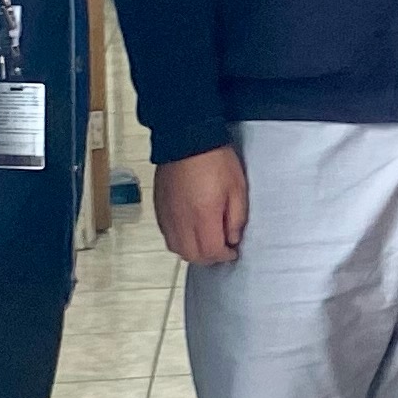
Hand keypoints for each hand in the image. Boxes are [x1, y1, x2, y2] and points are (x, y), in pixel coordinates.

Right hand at [155, 146, 249, 266]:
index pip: (211, 251)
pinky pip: (167, 234)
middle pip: (192, 255)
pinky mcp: (159, 208)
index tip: (233, 251)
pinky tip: (190, 231)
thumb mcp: (238, 189)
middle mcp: (181, 220)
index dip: (225, 256)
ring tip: (207, 241)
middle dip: (209, 258)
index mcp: (203, 216)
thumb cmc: (215, 160)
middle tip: (221, 250)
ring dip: (193, 251)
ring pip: (176, 248)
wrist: (186, 139)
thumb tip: (232, 238)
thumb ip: (236, 218)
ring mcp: (167, 215)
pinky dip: (179, 240)